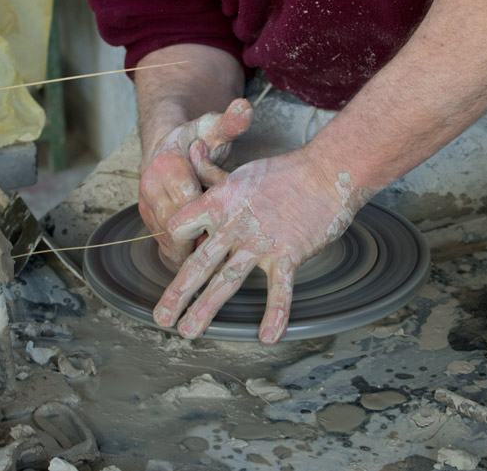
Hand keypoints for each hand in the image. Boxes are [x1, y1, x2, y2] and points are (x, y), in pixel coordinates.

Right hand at [138, 99, 252, 265]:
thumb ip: (231, 122)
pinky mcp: (148, 221)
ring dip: (194, 249)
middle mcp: (150, 186)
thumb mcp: (215, 128)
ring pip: (168, 240)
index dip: (212, 218)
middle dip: (203, 239)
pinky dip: (185, 252)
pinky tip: (207, 254)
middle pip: (176, 226)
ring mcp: (146, 206)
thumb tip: (245, 108)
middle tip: (229, 247)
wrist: (170, 146)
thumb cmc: (198, 138)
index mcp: (166, 165)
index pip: (188, 201)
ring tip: (220, 253)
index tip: (232, 226)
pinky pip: (165, 246)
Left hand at [152, 144, 371, 343]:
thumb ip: (211, 170)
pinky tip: (268, 337)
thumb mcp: (240, 171)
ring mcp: (260, 241)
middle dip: (178, 292)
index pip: (181, 226)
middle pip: (198, 262)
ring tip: (188, 331)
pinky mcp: (288, 253)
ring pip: (227, 279)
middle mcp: (234, 225)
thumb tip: (191, 149)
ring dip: (206, 308)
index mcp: (219, 203)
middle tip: (161, 317)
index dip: (175, 241)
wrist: (325, 172)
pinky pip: (281, 289)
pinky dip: (276, 314)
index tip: (176, 257)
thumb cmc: (284, 172)